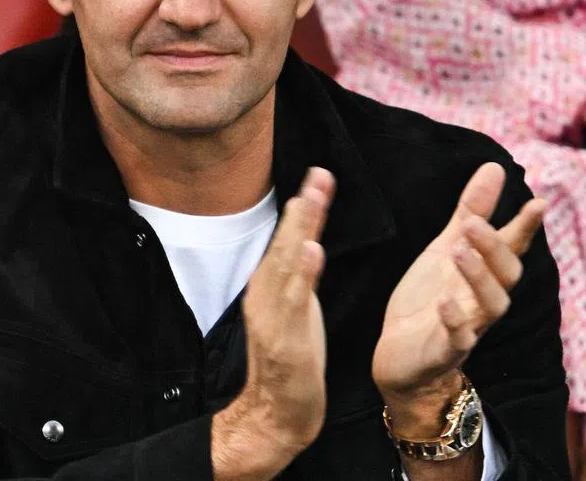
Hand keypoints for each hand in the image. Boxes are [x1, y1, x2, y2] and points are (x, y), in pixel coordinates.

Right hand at [212, 168, 334, 480]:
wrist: (274, 412)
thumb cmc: (289, 359)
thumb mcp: (294, 307)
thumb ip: (297, 274)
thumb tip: (305, 238)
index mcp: (269, 285)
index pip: (288, 238)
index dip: (304, 207)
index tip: (319, 175)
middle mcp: (266, 294)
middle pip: (286, 242)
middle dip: (304, 207)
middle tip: (319, 173)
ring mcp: (273, 315)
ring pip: (287, 264)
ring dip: (300, 229)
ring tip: (311, 199)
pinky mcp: (285, 338)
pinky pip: (295, 300)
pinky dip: (302, 273)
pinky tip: (311, 250)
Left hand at [371, 163, 545, 435]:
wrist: (402, 357)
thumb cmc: (429, 299)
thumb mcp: (446, 249)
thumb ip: (471, 210)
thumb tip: (495, 167)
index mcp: (484, 274)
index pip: (512, 247)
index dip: (525, 227)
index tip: (539, 203)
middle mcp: (483, 300)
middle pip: (506, 275)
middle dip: (494, 248)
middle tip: (471, 222)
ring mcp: (468, 327)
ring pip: (491, 306)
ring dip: (478, 277)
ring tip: (459, 251)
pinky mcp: (445, 351)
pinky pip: (458, 339)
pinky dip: (455, 321)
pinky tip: (446, 302)